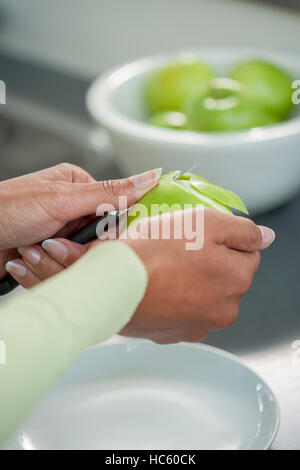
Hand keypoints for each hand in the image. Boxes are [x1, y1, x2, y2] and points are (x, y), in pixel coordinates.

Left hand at [1, 164, 160, 278]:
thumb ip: (110, 192)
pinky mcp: (48, 256)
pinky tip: (24, 259)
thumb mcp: (62, 199)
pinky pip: (62, 272)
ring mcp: (58, 234)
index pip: (113, 215)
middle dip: (71, 249)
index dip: (105, 233)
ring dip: (52, 261)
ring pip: (79, 261)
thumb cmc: (6, 209)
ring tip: (29, 248)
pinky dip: (43, 271)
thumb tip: (150, 177)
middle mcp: (69, 210)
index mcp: (77, 187)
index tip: (94, 241)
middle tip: (48, 242)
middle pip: (96, 242)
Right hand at [12, 208, 274, 342]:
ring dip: (188, 281)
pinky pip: (179, 309)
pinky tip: (154, 286)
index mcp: (237, 280)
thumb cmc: (155, 251)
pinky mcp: (171, 333)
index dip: (222, 239)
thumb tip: (266, 237)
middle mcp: (223, 310)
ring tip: (161, 267)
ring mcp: (196, 326)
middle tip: (176, 248)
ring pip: (201, 294)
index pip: (246, 254)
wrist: (111, 285)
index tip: (198, 236)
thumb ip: (243, 230)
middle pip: (224, 276)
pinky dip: (171, 298)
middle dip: (207, 262)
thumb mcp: (205, 222)